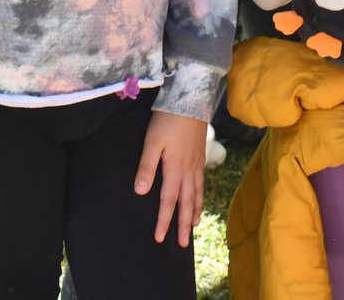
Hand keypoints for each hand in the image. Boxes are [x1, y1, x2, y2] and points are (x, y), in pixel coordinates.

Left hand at [134, 111, 205, 247]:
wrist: (191, 98)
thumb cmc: (168, 119)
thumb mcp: (152, 141)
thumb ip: (147, 166)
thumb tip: (140, 192)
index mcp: (175, 169)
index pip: (168, 201)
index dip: (164, 220)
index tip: (160, 238)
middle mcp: (188, 169)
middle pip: (186, 202)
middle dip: (182, 224)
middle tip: (183, 244)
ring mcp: (197, 162)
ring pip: (197, 192)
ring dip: (194, 211)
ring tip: (193, 225)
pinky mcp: (200, 154)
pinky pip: (202, 181)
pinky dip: (201, 194)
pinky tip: (199, 194)